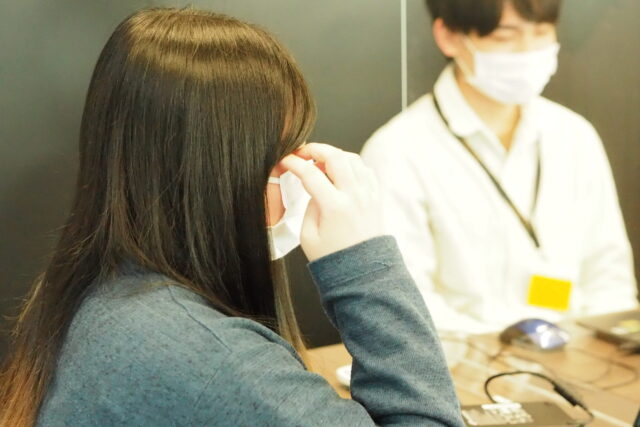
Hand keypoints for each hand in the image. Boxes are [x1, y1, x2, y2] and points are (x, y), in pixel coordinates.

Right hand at [280, 143, 384, 261]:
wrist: (363, 272)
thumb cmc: (333, 258)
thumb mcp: (308, 236)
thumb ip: (309, 207)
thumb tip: (314, 187)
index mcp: (335, 207)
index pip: (311, 174)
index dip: (294, 163)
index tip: (285, 161)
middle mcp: (354, 196)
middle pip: (336, 156)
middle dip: (316, 149)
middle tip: (303, 153)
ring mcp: (368, 195)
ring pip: (352, 158)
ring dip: (334, 155)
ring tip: (320, 163)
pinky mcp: (375, 197)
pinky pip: (365, 169)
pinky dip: (351, 164)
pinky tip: (340, 173)